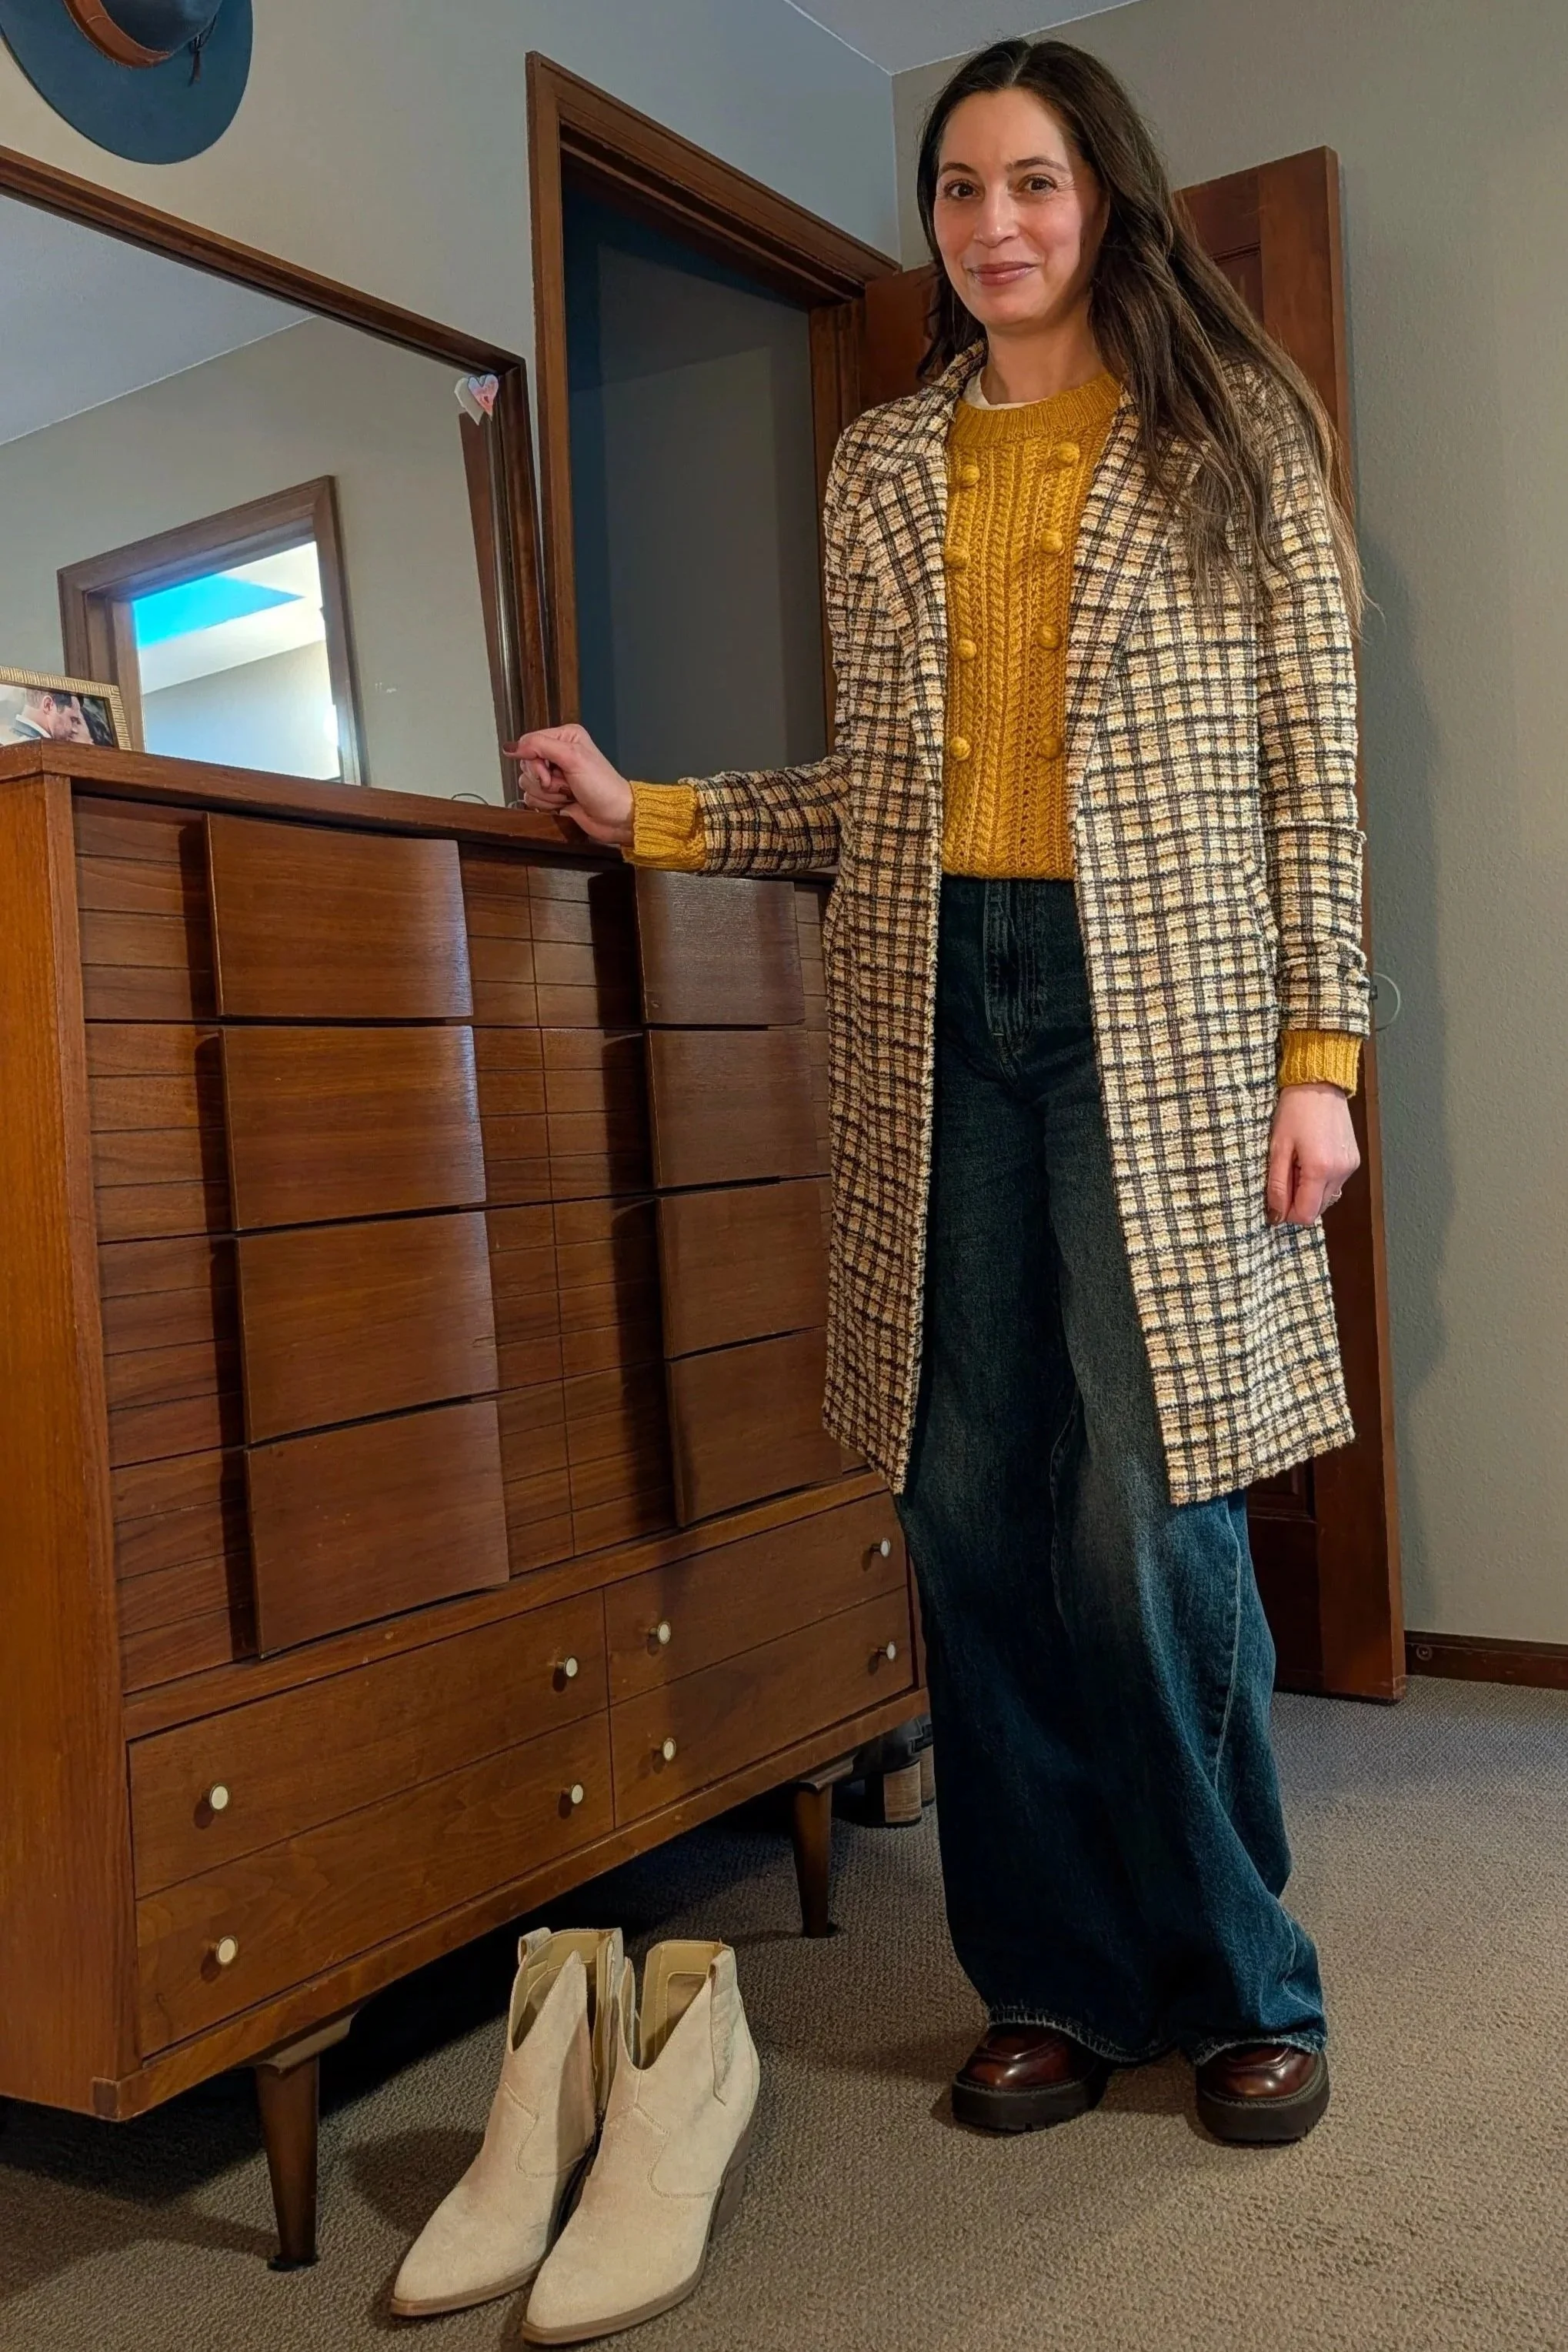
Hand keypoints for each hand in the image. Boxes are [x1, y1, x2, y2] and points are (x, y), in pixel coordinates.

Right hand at [505, 723, 634, 846]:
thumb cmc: (603, 787)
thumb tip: (512, 746)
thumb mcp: (573, 757)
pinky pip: (532, 799)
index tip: (549, 772)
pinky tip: (565, 803)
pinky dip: (547, 805)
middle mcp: (558, 755)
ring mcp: (555, 777)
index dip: (535, 761)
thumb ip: (540, 745)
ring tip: (569, 794)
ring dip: (548, 794)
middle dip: (544, 780)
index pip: (529, 743)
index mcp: (564, 738)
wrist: (615, 817)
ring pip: (528, 784)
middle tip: (565, 784)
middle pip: (526, 765)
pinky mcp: (553, 796)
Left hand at [1266, 1083, 1359, 1225]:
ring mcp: (1350, 1166)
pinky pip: (1335, 1183)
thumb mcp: (1278, 1148)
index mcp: (1320, 1169)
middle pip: (1318, 1209)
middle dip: (1298, 1200)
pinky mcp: (1354, 1160)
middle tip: (1286, 1174)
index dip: (1288, 1213)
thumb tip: (1276, 1216)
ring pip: (1327, 1197)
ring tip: (1298, 1163)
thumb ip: (1277, 1185)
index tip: (1276, 1200)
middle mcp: (1341, 1172)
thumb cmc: (1295, 1111)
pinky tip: (1311, 1158)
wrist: (1319, 1084)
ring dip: (1310, 1190)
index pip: (1306, 1214)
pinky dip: (1321, 1180)